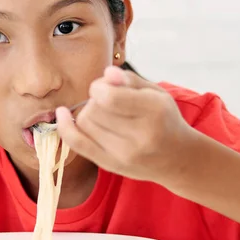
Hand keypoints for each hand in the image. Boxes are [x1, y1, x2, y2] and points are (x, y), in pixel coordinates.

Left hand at [55, 66, 197, 186]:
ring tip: (104, 114)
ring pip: (84, 124)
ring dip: (87, 113)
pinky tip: (62, 114)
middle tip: (107, 101)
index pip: (109, 97)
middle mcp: (140, 136)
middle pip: (93, 110)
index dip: (99, 88)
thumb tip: (106, 74)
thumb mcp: (155, 92)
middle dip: (94, 100)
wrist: (177, 158)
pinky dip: (65, 128)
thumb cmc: (163, 118)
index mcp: (154, 111)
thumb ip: (128, 80)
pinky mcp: (111, 165)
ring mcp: (124, 154)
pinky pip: (77, 144)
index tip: (105, 87)